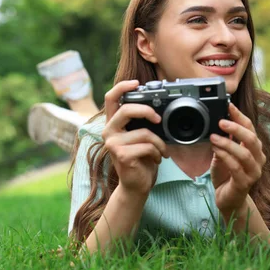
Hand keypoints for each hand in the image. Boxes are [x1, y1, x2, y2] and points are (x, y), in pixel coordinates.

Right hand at [101, 80, 168, 196]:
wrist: (136, 186)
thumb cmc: (140, 160)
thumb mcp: (140, 137)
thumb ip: (141, 123)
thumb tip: (157, 109)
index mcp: (113, 124)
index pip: (111, 98)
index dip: (122, 87)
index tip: (137, 83)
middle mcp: (108, 131)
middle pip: (126, 109)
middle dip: (147, 111)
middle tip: (158, 119)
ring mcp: (112, 143)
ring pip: (144, 132)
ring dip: (159, 143)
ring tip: (161, 151)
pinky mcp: (121, 155)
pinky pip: (147, 146)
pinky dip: (158, 152)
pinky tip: (156, 159)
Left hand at [210, 103, 265, 216]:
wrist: (227, 199)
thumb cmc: (226, 174)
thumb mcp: (223, 153)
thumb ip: (224, 139)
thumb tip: (219, 120)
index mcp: (254, 149)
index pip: (250, 128)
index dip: (240, 116)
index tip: (229, 105)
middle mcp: (258, 160)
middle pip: (251, 139)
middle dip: (236, 128)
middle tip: (221, 121)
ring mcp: (253, 172)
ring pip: (244, 153)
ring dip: (227, 143)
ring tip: (213, 137)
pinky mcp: (244, 183)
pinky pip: (236, 167)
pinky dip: (225, 157)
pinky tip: (215, 151)